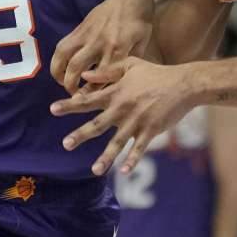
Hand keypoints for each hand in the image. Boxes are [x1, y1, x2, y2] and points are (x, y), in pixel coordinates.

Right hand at [51, 0, 154, 94]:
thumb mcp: (142, 46)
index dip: (92, 93)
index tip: (87, 104)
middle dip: (72, 86)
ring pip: (65, 57)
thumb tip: (117, 88)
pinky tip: (61, 70)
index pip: (102, 76)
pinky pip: (63, 46)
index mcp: (119, 49)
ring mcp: (87, 35)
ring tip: (64, 84)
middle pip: (78, 68)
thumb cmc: (139, 26)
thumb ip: (129, 65)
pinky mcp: (79, 29)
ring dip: (60, 74)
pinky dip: (58, 60)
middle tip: (75, 97)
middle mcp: (100, 43)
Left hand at [51, 57, 197, 174]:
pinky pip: (139, 149)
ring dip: (105, 157)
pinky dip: (132, 160)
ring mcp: (137, 121)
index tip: (53, 109)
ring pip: (118, 142)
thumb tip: (84, 76)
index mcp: (116, 92)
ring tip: (94, 170)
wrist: (183, 84)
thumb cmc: (155, 73)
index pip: (88, 99)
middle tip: (66, 144)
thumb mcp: (130, 65)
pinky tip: (124, 171)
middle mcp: (123, 108)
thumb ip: (107, 71)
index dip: (70, 104)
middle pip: (98, 124)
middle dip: (81, 134)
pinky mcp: (151, 130)